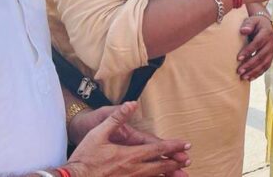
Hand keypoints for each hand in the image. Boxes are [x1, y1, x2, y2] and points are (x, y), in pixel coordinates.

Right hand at [66, 102, 190, 176]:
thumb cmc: (84, 157)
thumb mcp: (99, 133)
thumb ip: (117, 118)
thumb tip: (132, 103)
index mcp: (130, 155)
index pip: (158, 149)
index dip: (174, 146)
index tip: (186, 145)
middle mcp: (133, 169)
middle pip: (160, 166)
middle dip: (174, 163)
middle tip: (187, 161)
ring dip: (166, 173)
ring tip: (178, 173)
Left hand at [237, 15, 272, 80]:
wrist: (267, 25)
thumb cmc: (256, 23)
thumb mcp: (252, 20)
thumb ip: (248, 24)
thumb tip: (243, 31)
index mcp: (266, 33)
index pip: (257, 43)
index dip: (248, 51)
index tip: (238, 58)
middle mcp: (271, 43)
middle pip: (261, 56)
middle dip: (250, 64)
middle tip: (239, 71)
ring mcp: (272, 51)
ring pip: (264, 63)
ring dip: (254, 71)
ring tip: (243, 77)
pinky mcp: (271, 57)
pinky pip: (266, 67)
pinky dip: (258, 73)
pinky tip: (250, 78)